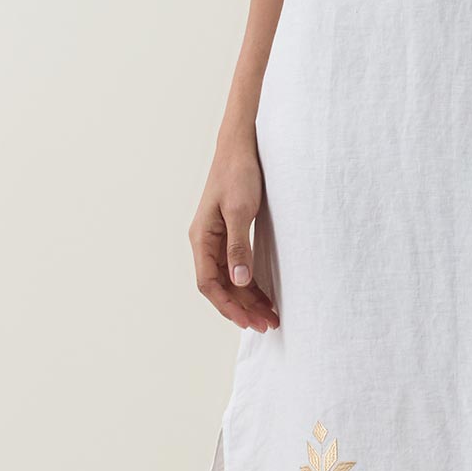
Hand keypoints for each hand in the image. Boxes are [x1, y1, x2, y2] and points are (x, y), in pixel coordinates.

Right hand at [189, 135, 278, 331]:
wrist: (241, 146)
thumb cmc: (239, 173)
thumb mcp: (241, 210)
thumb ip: (239, 246)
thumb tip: (239, 281)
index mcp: (201, 238)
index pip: (209, 283)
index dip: (228, 305)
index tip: (248, 321)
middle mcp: (205, 242)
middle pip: (220, 286)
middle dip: (242, 308)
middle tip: (267, 324)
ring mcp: (217, 240)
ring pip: (230, 279)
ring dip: (248, 299)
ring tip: (270, 316)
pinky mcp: (230, 235)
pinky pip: (237, 267)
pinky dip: (251, 284)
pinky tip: (265, 296)